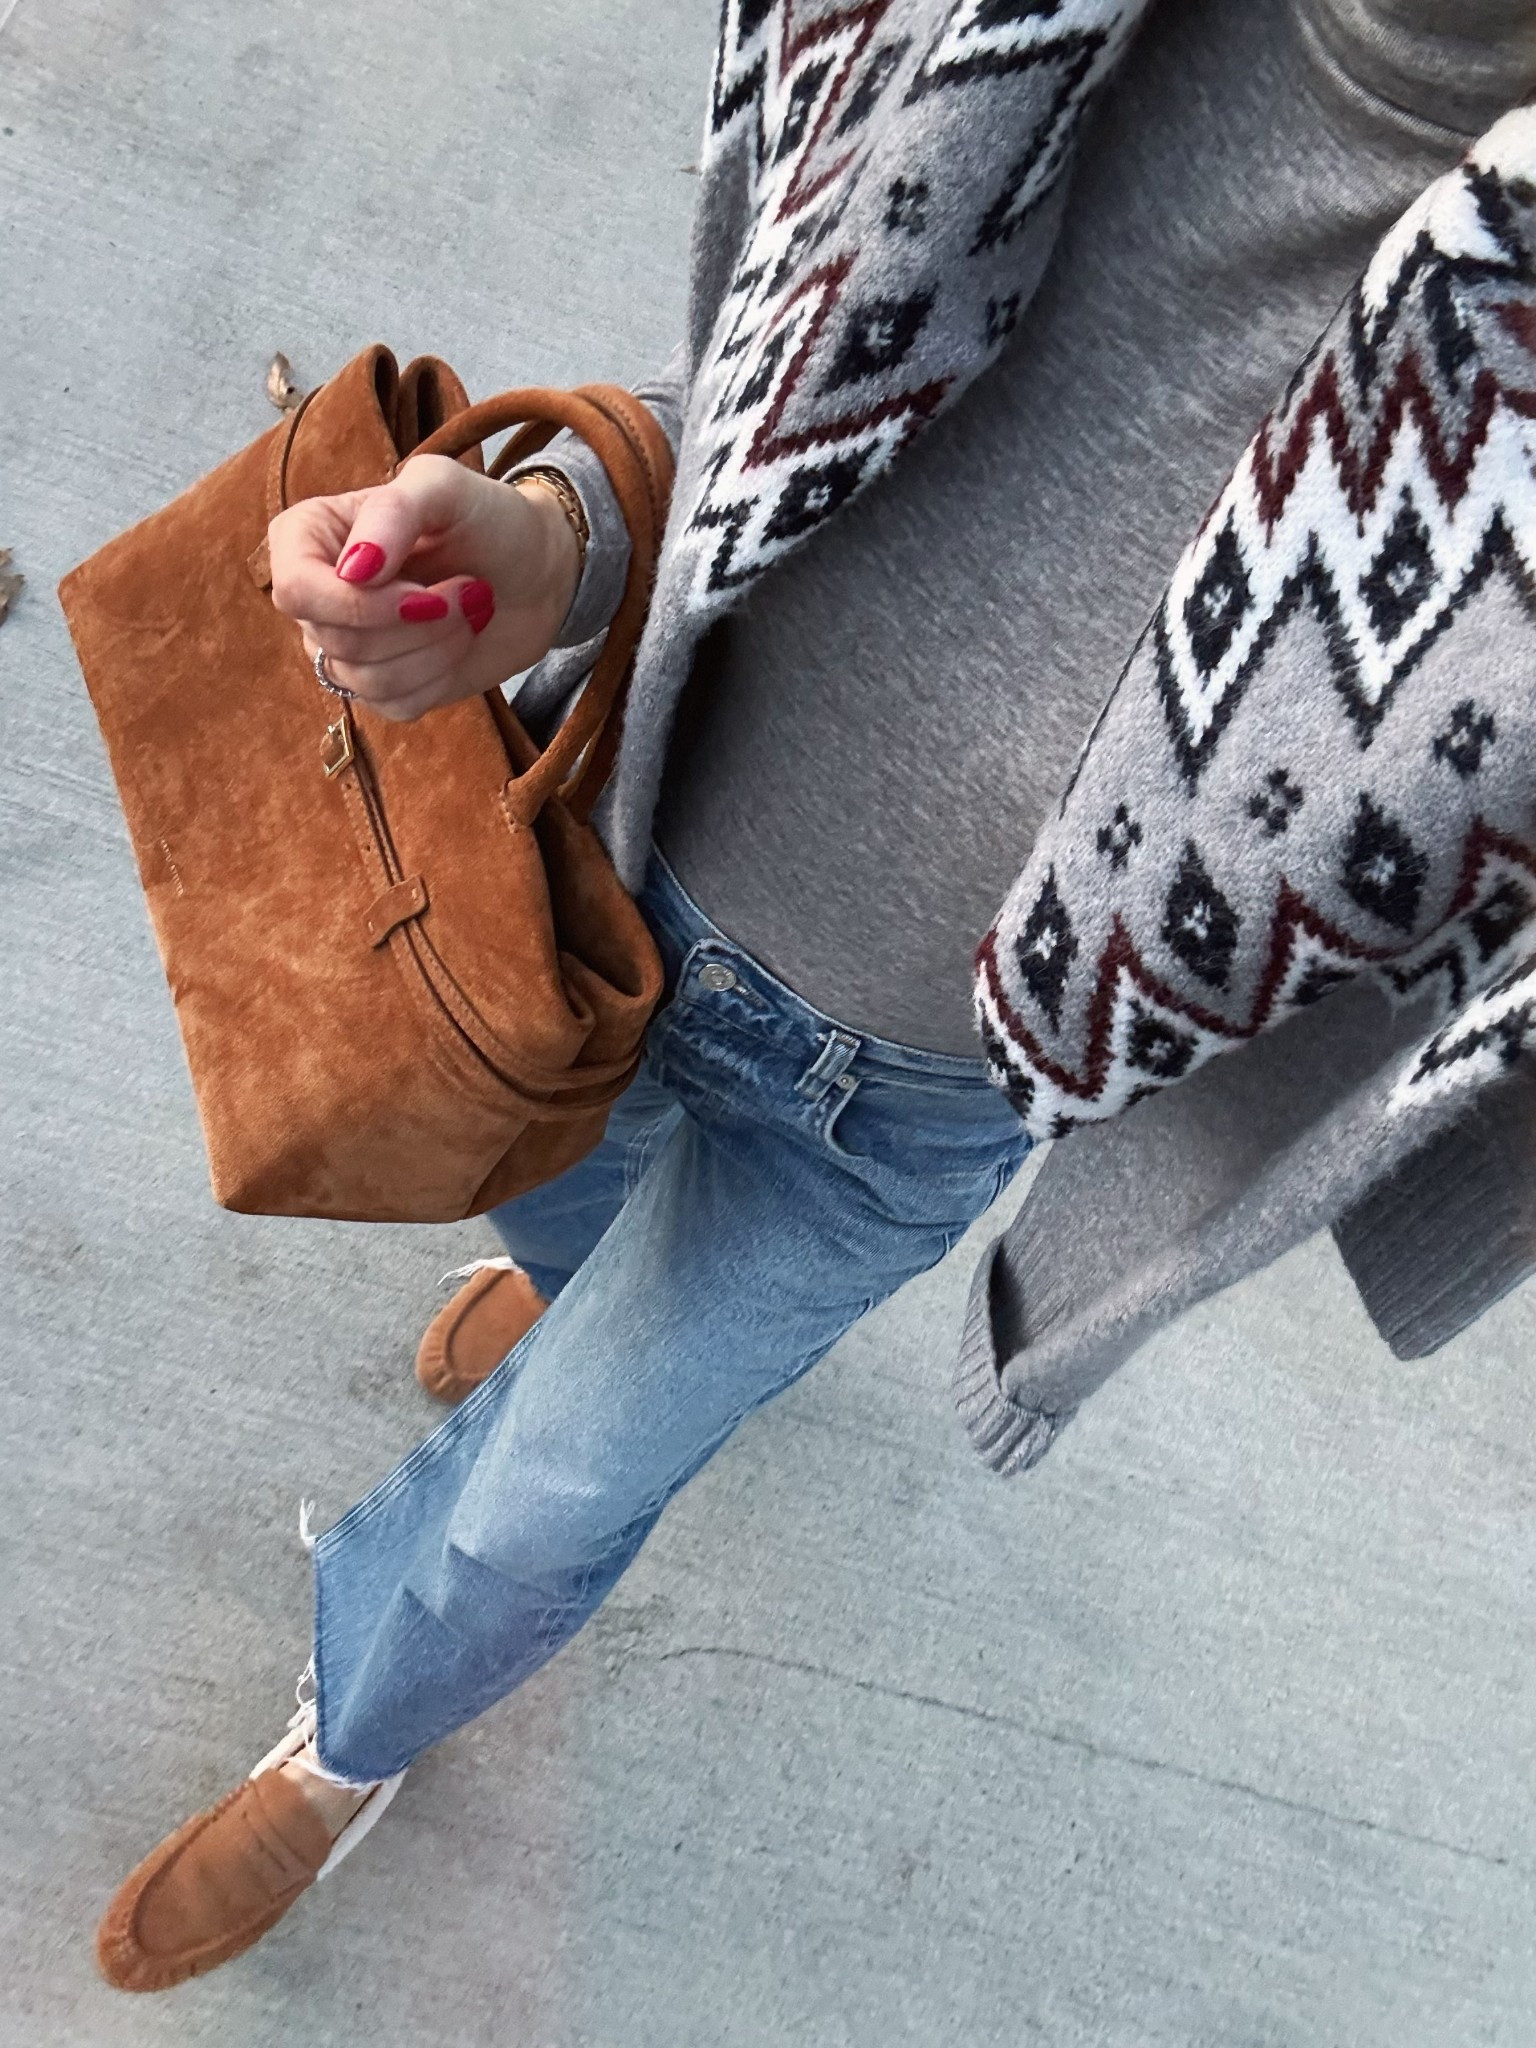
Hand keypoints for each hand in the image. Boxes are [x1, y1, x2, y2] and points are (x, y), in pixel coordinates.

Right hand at [267, 454, 581, 721]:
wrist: (536, 573)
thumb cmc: (486, 519)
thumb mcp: (445, 488)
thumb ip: (394, 510)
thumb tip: (354, 571)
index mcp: (307, 536)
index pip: (295, 589)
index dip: (358, 604)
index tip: (424, 590)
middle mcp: (315, 594)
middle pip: (334, 640)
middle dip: (415, 624)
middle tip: (467, 588)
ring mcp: (343, 646)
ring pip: (364, 679)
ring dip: (435, 648)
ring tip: (470, 607)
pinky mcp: (380, 687)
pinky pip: (392, 704)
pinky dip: (440, 676)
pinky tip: (460, 640)